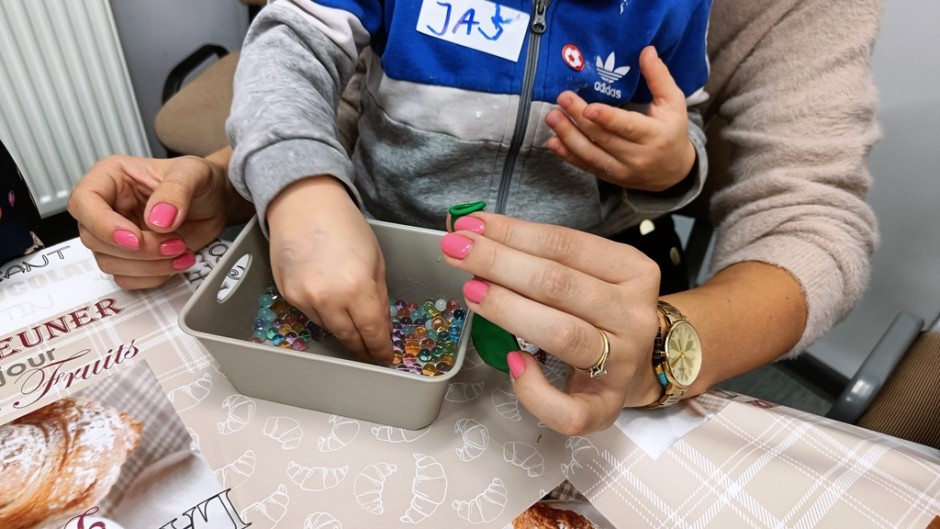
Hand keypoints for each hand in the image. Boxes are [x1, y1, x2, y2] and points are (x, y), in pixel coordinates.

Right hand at [67, 150, 251, 288]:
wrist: (216, 201)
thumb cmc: (199, 180)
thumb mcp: (193, 174)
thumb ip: (175, 191)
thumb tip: (157, 219)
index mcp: (110, 178)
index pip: (83, 203)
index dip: (104, 225)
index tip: (135, 238)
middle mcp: (107, 207)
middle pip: (95, 239)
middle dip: (138, 250)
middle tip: (174, 243)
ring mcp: (116, 235)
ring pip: (110, 263)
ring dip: (148, 265)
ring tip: (181, 249)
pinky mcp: (130, 257)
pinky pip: (127, 278)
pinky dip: (154, 276)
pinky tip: (178, 261)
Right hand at [266, 176, 392, 364]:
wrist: (303, 205)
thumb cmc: (345, 226)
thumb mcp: (375, 259)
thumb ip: (379, 295)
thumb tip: (380, 323)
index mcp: (357, 289)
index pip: (372, 332)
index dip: (380, 349)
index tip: (385, 358)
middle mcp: (329, 299)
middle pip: (349, 337)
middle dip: (362, 347)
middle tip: (370, 353)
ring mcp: (304, 299)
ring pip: (328, 328)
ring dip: (342, 330)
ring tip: (352, 327)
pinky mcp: (287, 295)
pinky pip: (309, 315)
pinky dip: (323, 315)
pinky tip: (330, 304)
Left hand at [443, 212, 663, 434]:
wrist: (643, 364)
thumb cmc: (601, 311)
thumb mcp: (588, 271)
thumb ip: (541, 253)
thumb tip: (474, 231)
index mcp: (633, 272)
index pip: (565, 245)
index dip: (513, 234)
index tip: (470, 226)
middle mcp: (633, 316)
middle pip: (559, 285)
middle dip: (500, 264)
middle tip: (458, 251)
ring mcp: (622, 364)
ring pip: (563, 335)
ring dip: (509, 310)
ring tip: (472, 291)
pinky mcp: (607, 408)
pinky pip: (568, 410)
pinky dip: (534, 389)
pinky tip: (512, 362)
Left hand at [545, 46, 695, 191]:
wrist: (672, 172)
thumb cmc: (672, 132)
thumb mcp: (673, 103)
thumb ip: (659, 77)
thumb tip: (646, 50)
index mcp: (654, 135)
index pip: (628, 127)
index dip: (607, 118)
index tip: (589, 108)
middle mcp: (637, 156)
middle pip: (604, 138)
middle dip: (579, 119)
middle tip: (562, 99)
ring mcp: (621, 170)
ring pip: (591, 154)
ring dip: (568, 137)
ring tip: (552, 117)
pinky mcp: (608, 176)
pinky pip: (586, 166)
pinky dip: (567, 155)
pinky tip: (553, 142)